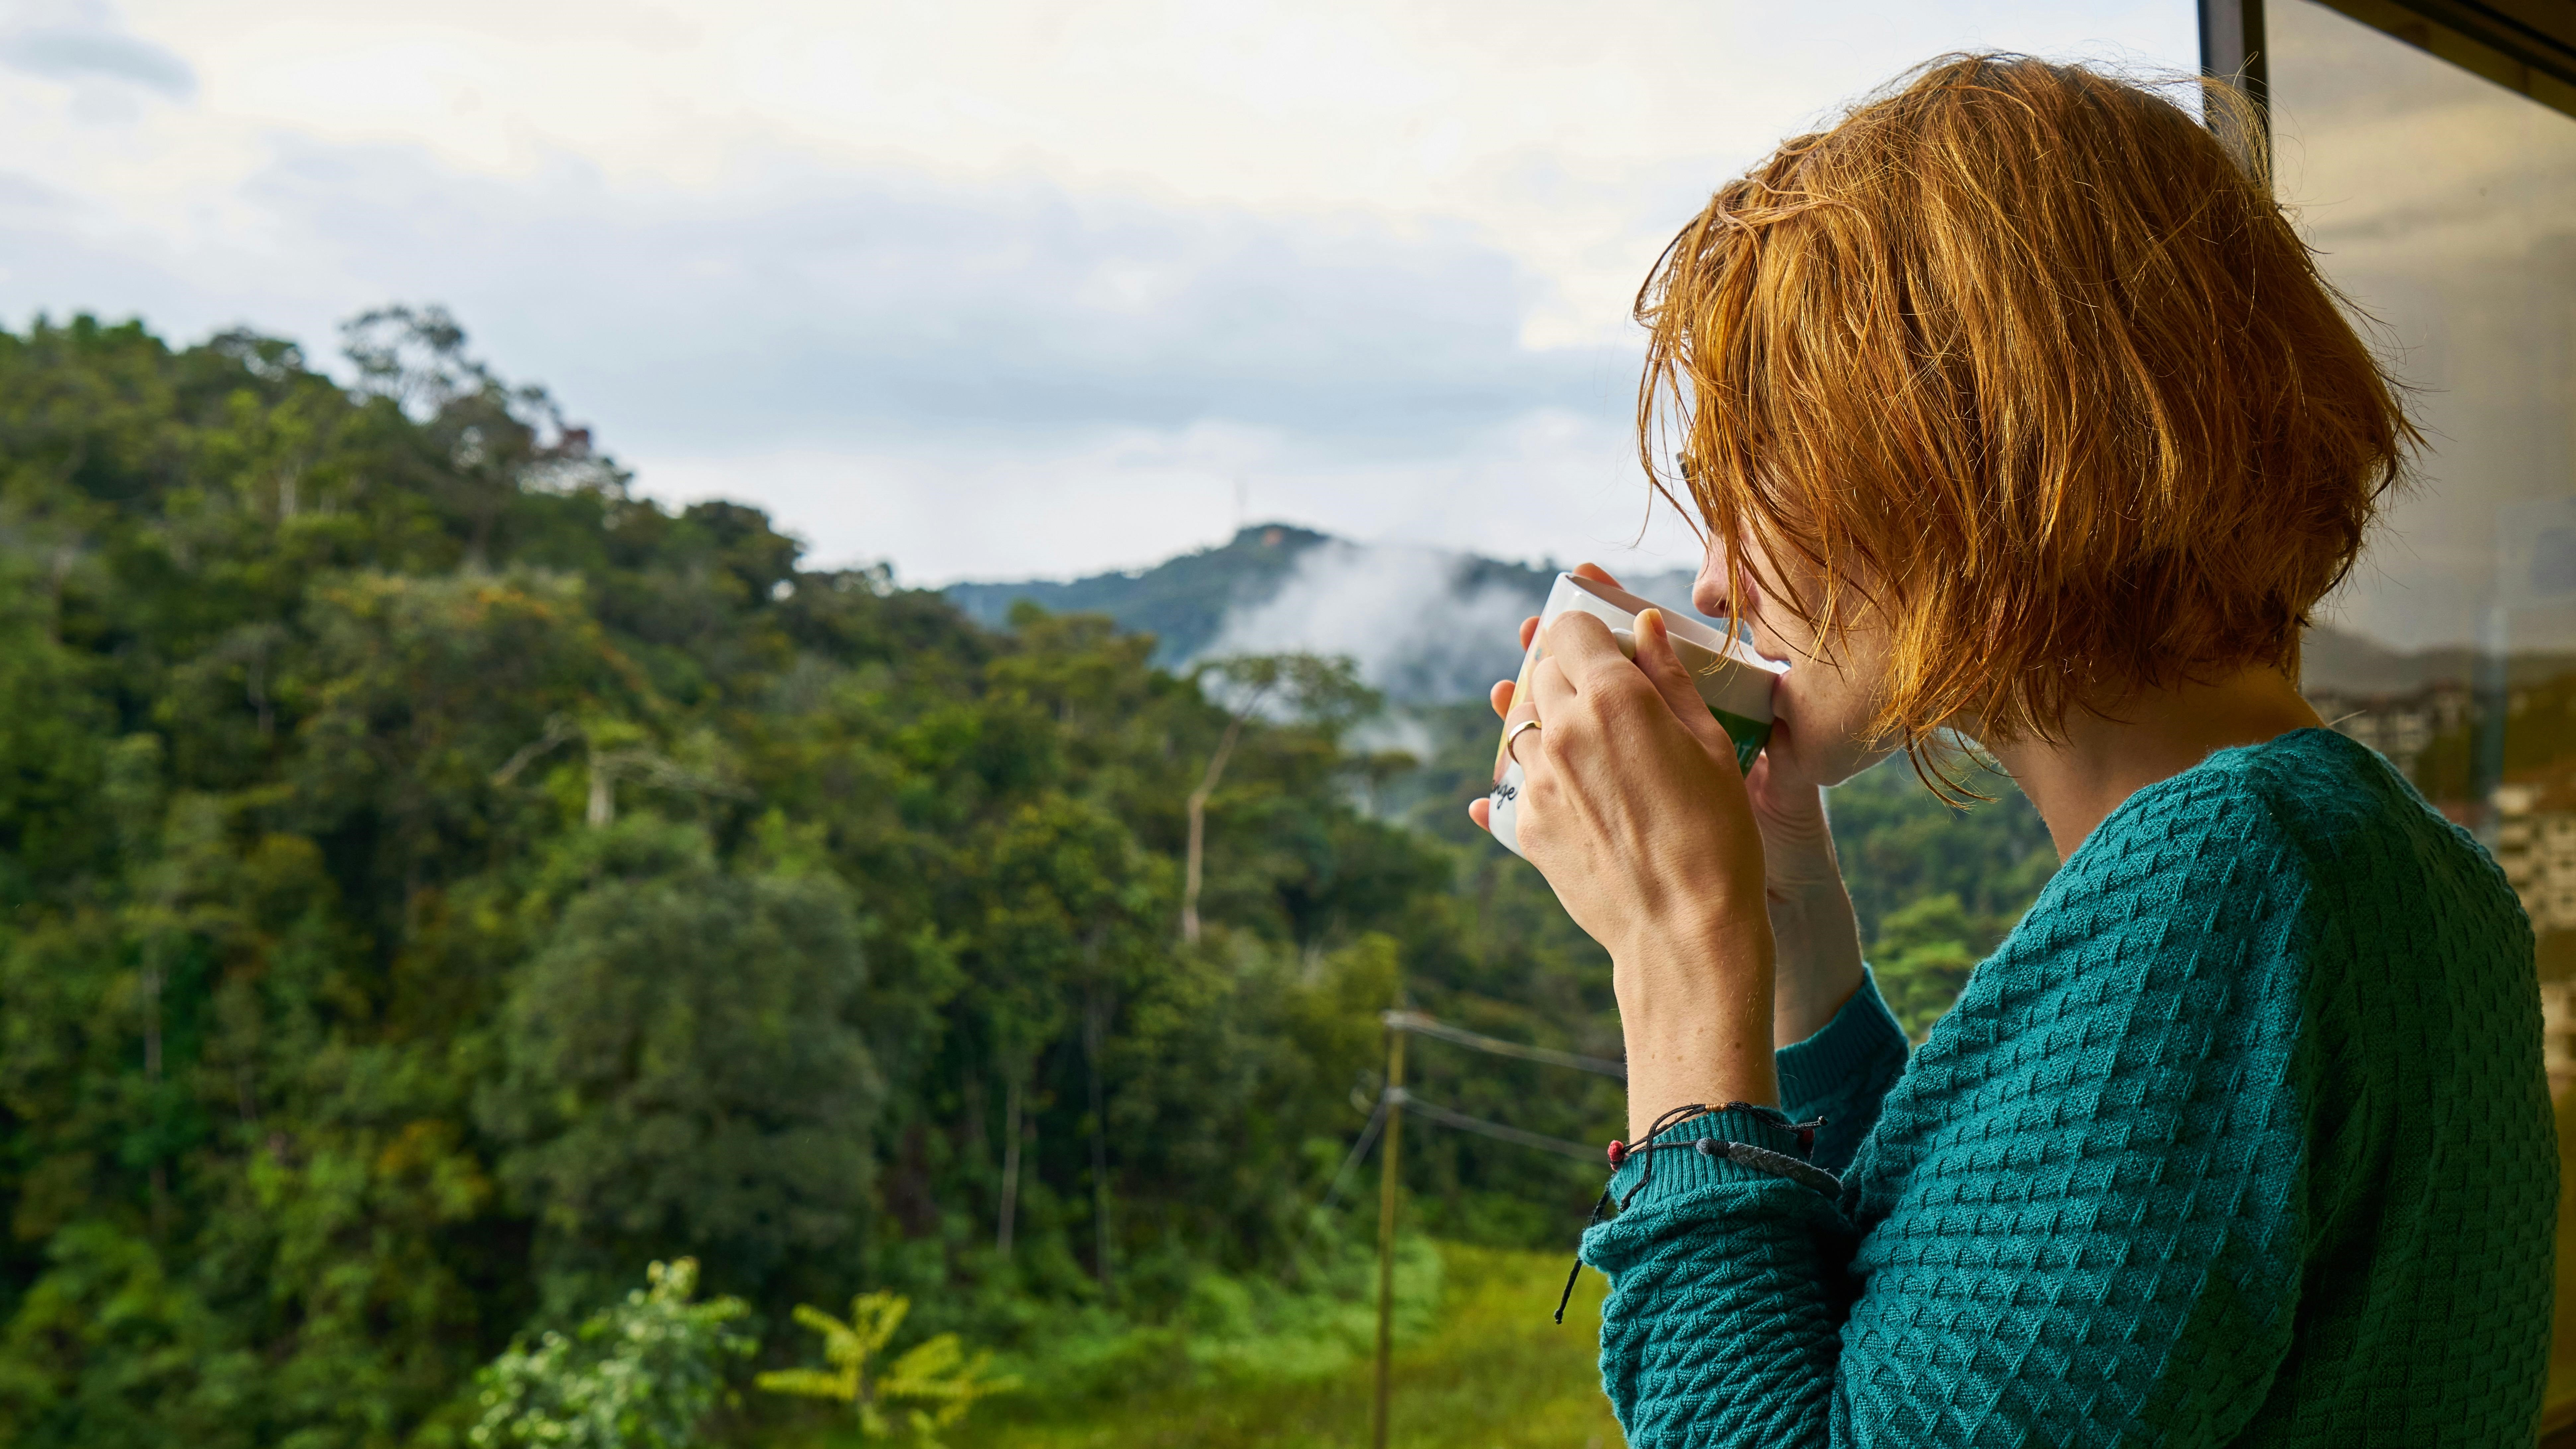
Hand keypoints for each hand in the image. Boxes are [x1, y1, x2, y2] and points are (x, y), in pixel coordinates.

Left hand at [1490, 601, 1778, 1130]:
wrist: (1684, 933)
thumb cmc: (1717, 836)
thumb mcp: (1711, 745)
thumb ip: (1670, 678)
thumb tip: (1645, 627)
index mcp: (1611, 698)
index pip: (1569, 628)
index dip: (1587, 630)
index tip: (1606, 645)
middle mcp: (1561, 731)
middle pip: (1542, 671)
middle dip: (1569, 672)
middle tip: (1607, 695)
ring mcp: (1536, 781)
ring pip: (1524, 724)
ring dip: (1551, 723)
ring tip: (1595, 747)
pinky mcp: (1525, 825)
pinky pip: (1521, 782)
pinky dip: (1544, 776)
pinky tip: (1580, 792)